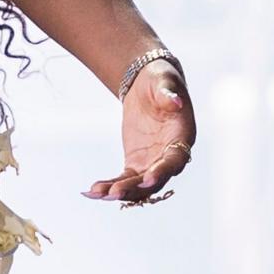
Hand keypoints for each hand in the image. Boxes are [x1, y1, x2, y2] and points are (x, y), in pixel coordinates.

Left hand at [85, 56, 195, 204]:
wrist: (146, 83)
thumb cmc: (159, 79)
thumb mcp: (164, 81)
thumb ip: (168, 93)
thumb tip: (175, 102)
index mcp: (182, 136)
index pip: (175, 159)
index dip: (164, 171)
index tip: (148, 179)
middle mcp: (170, 155)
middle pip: (155, 179)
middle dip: (135, 188)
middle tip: (113, 193)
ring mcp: (153, 162)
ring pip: (139, 185)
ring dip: (119, 192)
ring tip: (96, 194)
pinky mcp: (137, 163)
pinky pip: (124, 179)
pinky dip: (110, 186)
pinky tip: (91, 191)